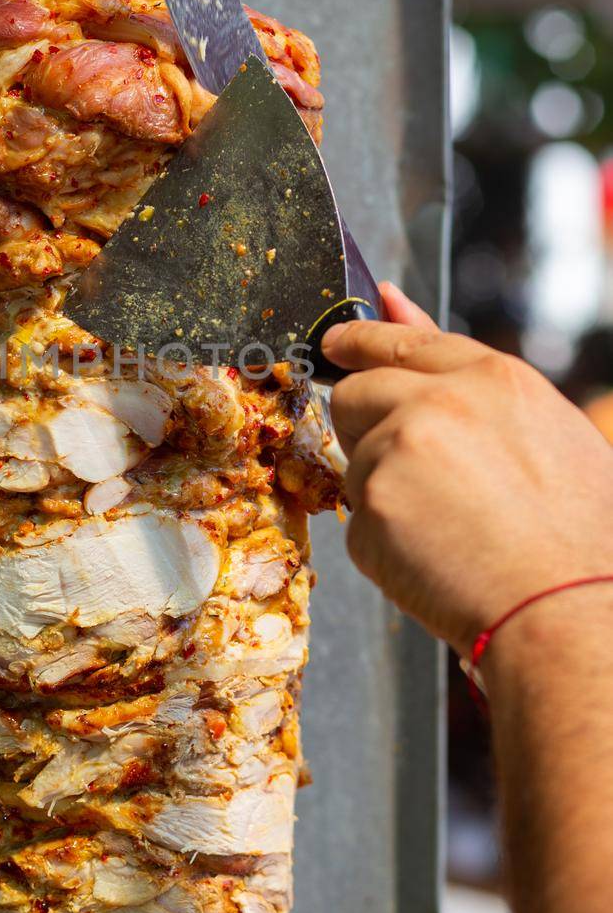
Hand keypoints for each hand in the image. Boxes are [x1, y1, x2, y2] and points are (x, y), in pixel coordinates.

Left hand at [323, 285, 612, 657]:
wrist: (566, 610)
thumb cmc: (575, 533)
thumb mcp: (548, 430)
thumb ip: (468, 374)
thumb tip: (391, 302)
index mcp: (493, 378)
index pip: (403, 341)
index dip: (363, 341)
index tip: (338, 342)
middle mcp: (439, 402)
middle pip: (356, 392)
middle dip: (364, 425)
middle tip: (409, 472)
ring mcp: (398, 452)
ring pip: (355, 461)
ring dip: (383, 491)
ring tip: (452, 529)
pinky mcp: (371, 507)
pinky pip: (358, 521)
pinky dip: (385, 544)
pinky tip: (437, 560)